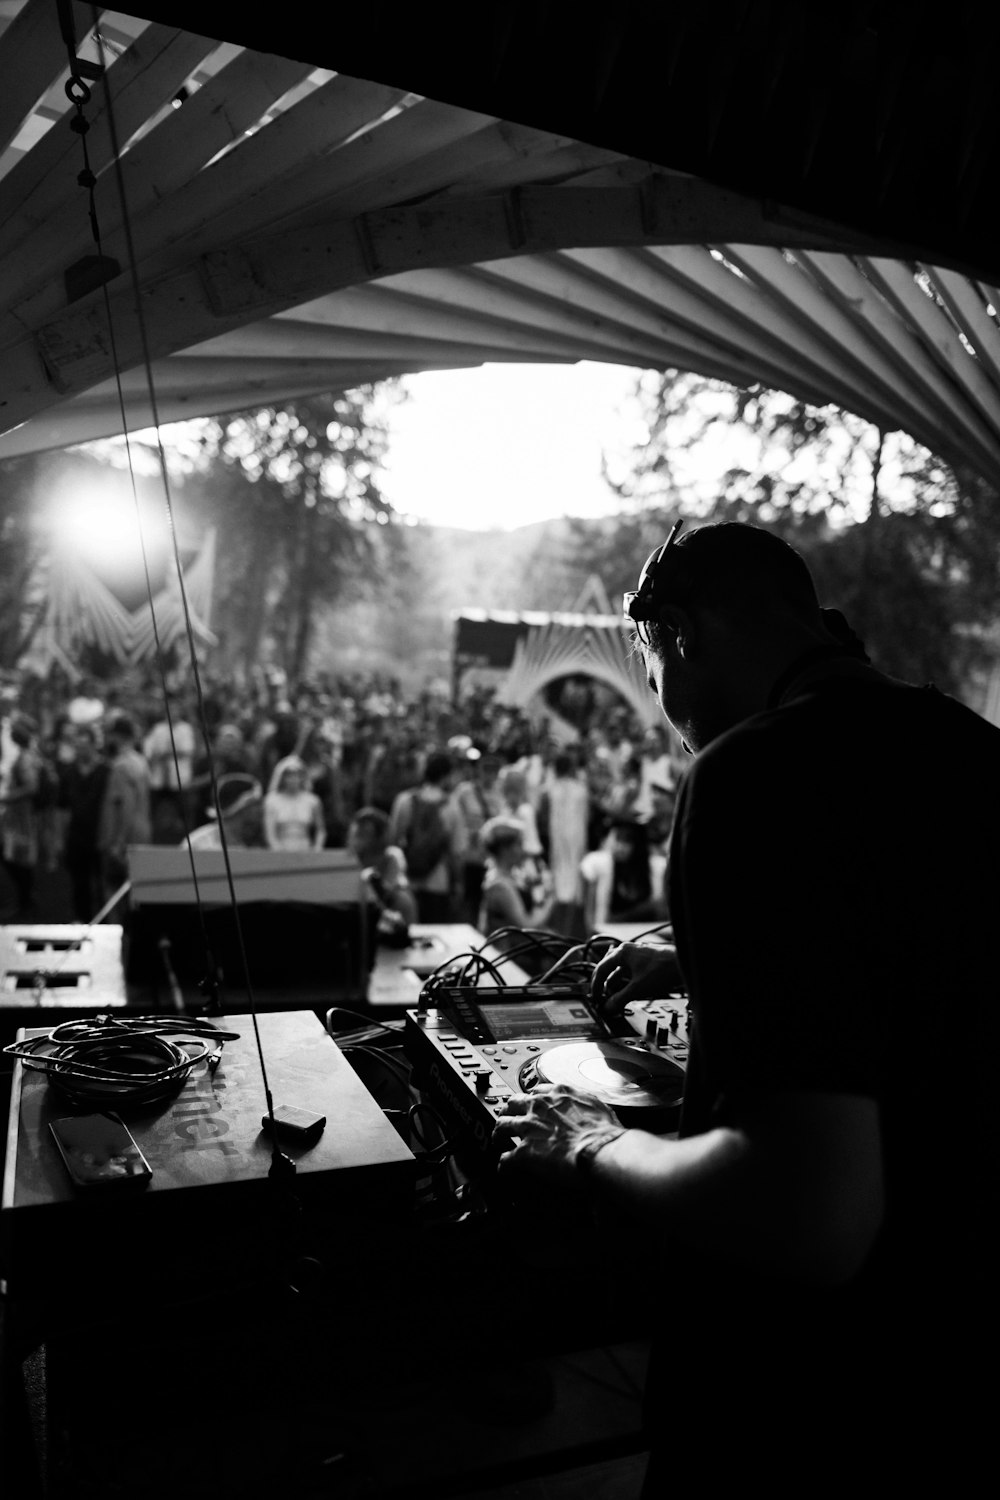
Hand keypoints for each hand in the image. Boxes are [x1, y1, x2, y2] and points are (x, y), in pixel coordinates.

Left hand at [494, 1086, 623, 1186]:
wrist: (599, 1150)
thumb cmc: (604, 1132)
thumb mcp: (599, 1106)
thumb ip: (588, 1104)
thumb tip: (592, 1110)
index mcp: (558, 1094)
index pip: (537, 1091)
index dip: (532, 1099)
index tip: (532, 1104)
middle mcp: (539, 1106)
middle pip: (513, 1103)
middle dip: (509, 1110)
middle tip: (509, 1117)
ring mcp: (528, 1128)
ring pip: (502, 1125)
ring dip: (499, 1132)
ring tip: (498, 1139)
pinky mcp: (524, 1152)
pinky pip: (506, 1158)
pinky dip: (504, 1165)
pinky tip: (505, 1169)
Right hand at [590, 941, 682, 1013]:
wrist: (683, 964)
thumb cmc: (663, 969)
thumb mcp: (637, 989)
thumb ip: (620, 999)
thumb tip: (608, 1007)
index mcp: (622, 953)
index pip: (601, 969)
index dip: (596, 985)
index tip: (595, 997)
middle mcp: (628, 951)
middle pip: (609, 969)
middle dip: (604, 984)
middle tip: (600, 997)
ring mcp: (638, 956)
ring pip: (620, 971)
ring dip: (615, 984)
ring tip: (613, 997)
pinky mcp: (646, 962)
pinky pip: (630, 972)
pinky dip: (626, 983)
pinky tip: (627, 992)